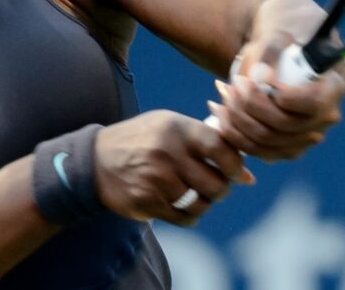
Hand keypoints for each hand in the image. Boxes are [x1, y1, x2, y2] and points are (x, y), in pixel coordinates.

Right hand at [94, 111, 253, 226]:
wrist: (95, 161)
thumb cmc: (142, 140)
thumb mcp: (168, 126)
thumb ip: (207, 142)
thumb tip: (249, 175)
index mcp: (176, 128)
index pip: (220, 147)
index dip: (236, 164)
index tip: (238, 173)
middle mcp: (167, 152)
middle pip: (215, 183)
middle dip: (221, 189)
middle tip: (214, 186)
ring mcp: (156, 178)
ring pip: (201, 203)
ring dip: (203, 203)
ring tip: (195, 195)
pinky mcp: (147, 201)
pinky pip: (184, 217)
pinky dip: (189, 215)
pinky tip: (181, 206)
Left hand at [207, 0, 344, 161]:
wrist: (281, 43)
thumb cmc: (285, 29)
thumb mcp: (280, 30)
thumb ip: (271, 50)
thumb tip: (260, 77)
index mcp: (334, 86)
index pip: (315, 103)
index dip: (285, 97)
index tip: (258, 79)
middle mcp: (325, 117)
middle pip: (285, 126)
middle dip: (251, 106)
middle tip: (230, 84)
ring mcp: (305, 135)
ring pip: (267, 142)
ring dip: (237, 120)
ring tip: (222, 94)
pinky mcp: (284, 146)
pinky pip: (257, 150)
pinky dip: (233, 133)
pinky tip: (218, 109)